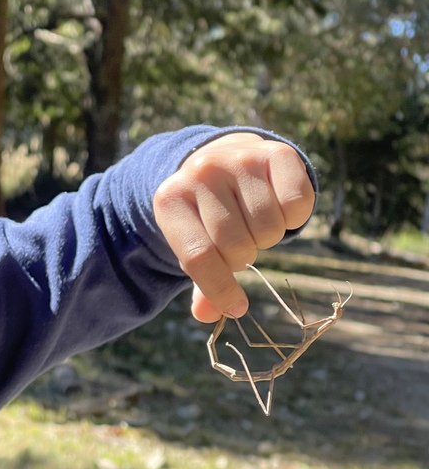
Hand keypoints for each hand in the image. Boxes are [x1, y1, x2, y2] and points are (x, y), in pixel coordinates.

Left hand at [153, 132, 314, 322]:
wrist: (221, 158)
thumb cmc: (206, 214)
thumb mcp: (194, 241)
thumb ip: (202, 279)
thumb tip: (208, 315)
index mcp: (170, 200)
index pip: (198, 256)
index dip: (220, 289)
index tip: (236, 308)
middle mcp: (201, 173)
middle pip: (236, 246)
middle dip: (243, 257)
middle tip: (240, 244)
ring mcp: (238, 159)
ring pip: (268, 228)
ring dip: (267, 238)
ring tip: (253, 222)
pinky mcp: (275, 152)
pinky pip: (298, 205)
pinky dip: (294, 217)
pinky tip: (277, 205)